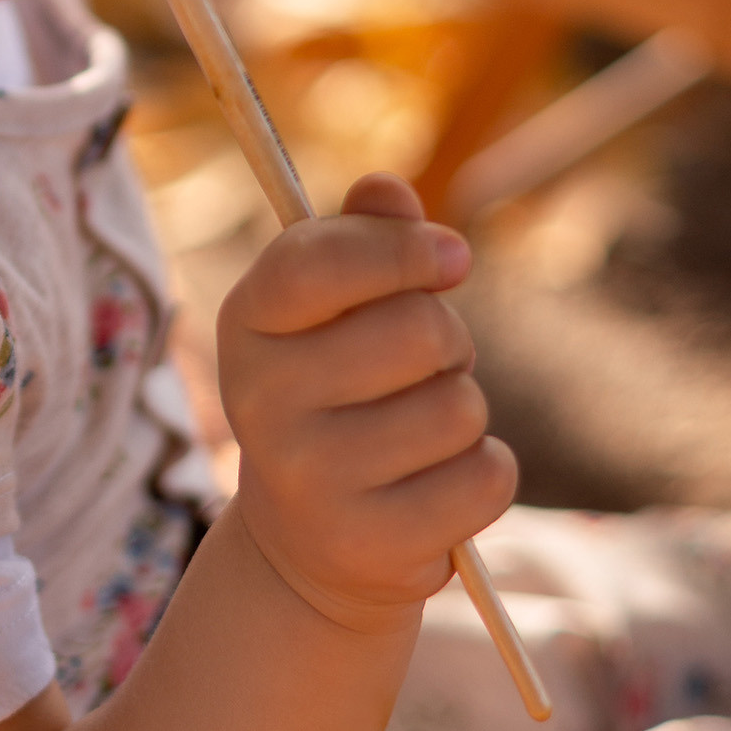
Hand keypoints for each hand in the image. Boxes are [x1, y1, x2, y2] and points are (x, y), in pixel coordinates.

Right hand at [217, 171, 515, 634]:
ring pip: (458, 408)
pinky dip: (484, 474)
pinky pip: (485, 477)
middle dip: (450, 340)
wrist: (311, 540)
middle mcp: (260, 401)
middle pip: (419, 331)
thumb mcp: (335, 311)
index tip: (454, 257)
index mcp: (246, 324)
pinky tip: (439, 486)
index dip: (403, 249)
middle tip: (428, 367)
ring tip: (421, 432)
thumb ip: (364, 239)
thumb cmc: (340, 392)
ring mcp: (308, 478)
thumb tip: (385, 187)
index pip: (320, 262)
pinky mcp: (367, 542)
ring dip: (464, 412)